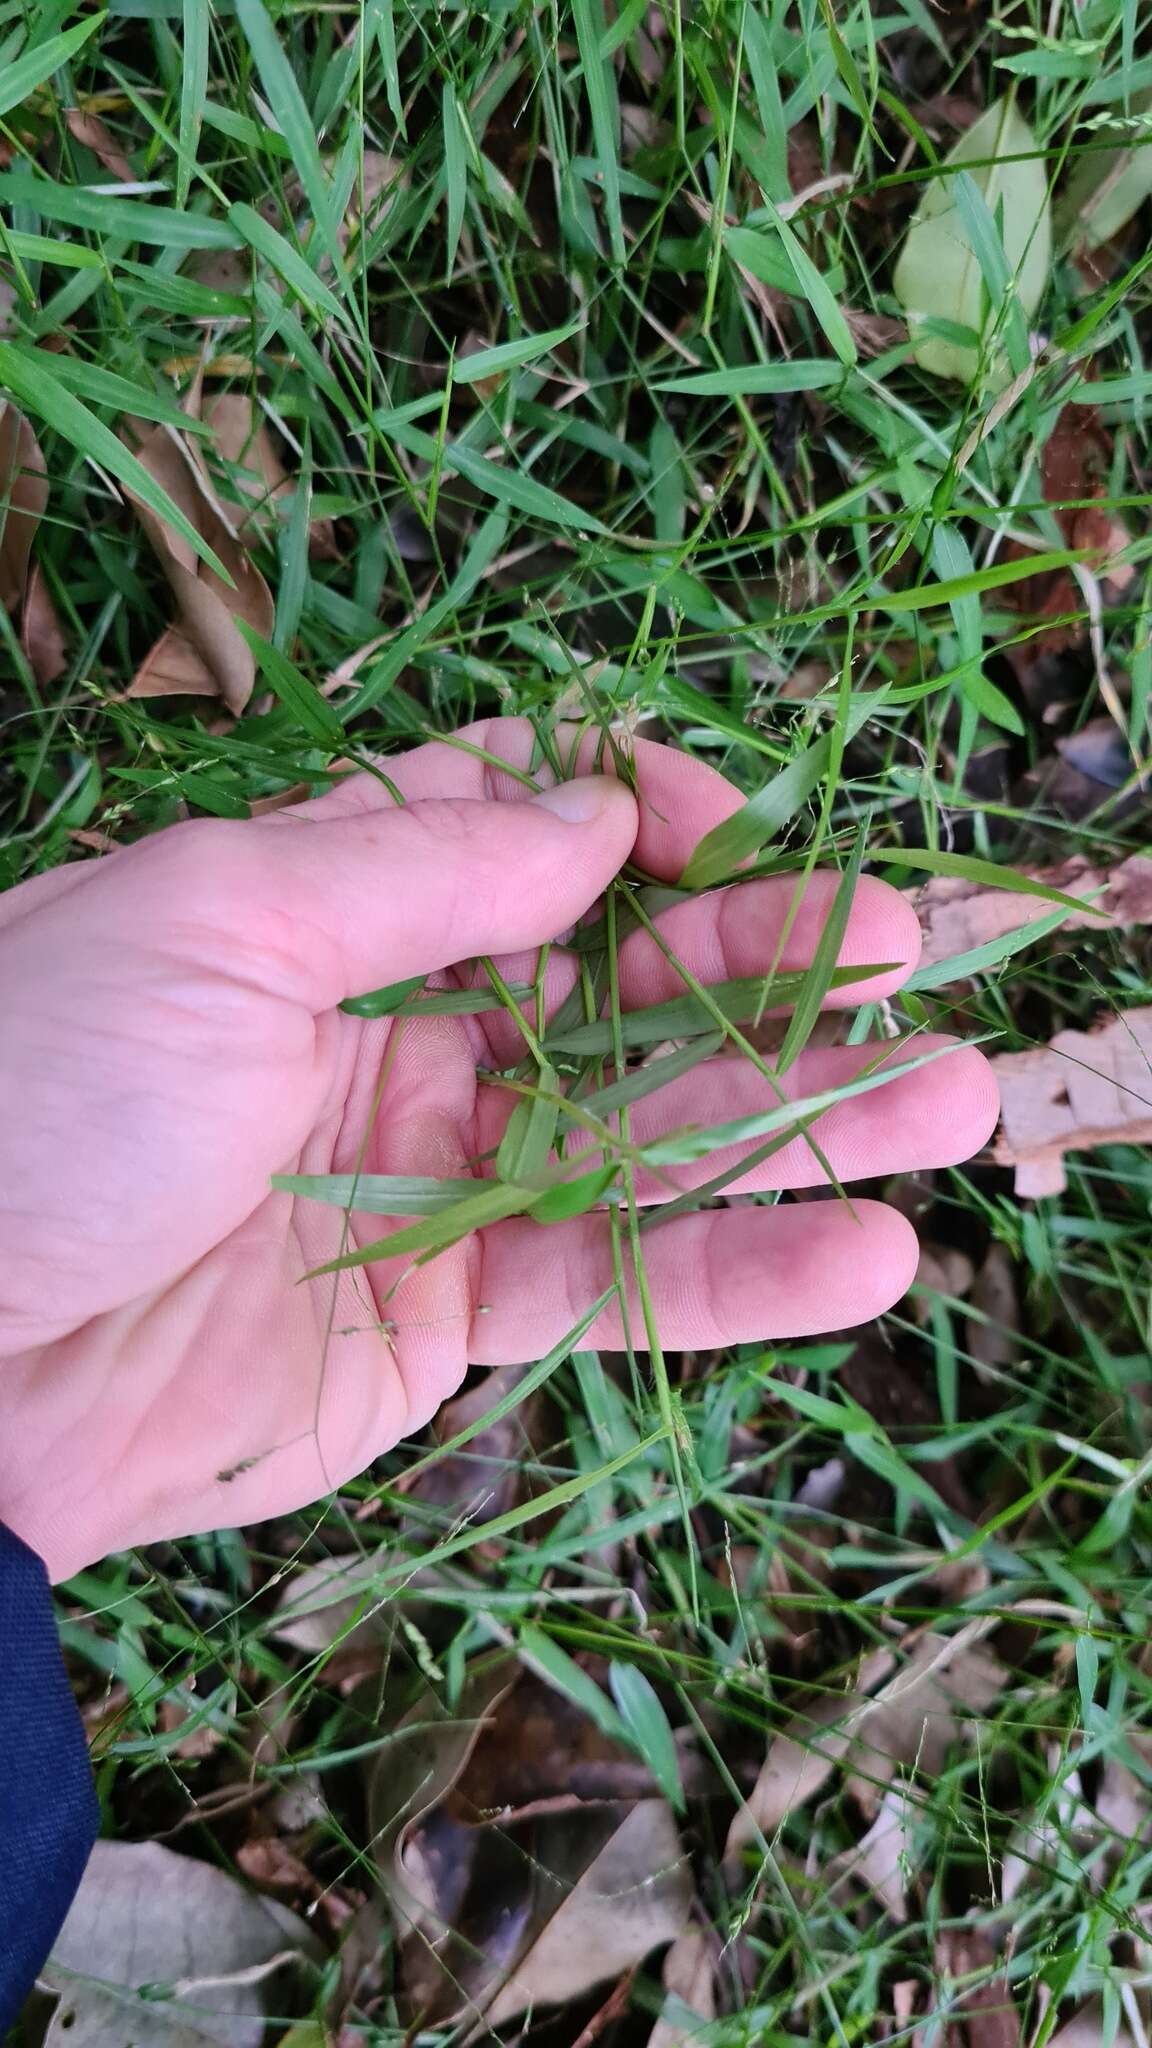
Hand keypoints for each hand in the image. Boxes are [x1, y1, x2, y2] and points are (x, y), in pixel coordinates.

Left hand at [0, 721, 996, 1578]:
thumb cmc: (43, 1091)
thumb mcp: (221, 917)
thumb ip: (427, 863)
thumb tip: (599, 812)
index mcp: (329, 903)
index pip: (527, 827)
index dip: (638, 817)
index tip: (725, 835)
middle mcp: (399, 1027)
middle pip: (621, 980)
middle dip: (763, 962)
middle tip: (900, 947)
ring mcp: (432, 1176)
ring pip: (650, 1135)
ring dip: (802, 1118)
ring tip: (953, 1096)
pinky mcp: (445, 1317)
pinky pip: (614, 1283)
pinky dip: (739, 1273)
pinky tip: (866, 1250)